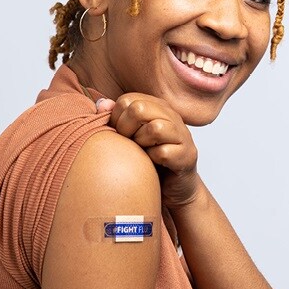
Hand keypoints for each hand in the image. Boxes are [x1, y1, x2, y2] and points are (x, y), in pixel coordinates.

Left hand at [97, 94, 202, 210]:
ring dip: (142, 143)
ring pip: (155, 128)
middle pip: (139, 109)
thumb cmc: (149, 160)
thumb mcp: (129, 136)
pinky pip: (163, 153)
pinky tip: (155, 164)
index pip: (128, 100)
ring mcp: (183, 135)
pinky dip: (153, 160)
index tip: (120, 134)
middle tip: (130, 143)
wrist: (174, 188)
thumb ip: (115, 118)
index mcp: (158, 107)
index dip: (116, 118)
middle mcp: (172, 116)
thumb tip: (101, 104)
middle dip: (126, 129)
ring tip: (144, 152)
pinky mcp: (187, 156)